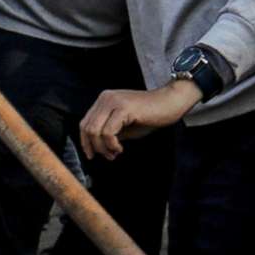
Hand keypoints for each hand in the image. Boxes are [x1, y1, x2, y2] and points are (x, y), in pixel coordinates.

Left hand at [79, 80, 199, 160]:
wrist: (171, 102)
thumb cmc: (151, 115)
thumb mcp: (124, 127)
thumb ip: (109, 133)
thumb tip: (96, 147)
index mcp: (104, 100)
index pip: (84, 123)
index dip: (85, 142)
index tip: (92, 155)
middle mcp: (105, 98)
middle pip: (87, 128)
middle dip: (95, 147)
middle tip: (109, 156)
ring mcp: (113, 101)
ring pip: (94, 131)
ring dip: (103, 147)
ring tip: (115, 153)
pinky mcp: (123, 107)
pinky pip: (108, 132)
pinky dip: (112, 144)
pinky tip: (120, 148)